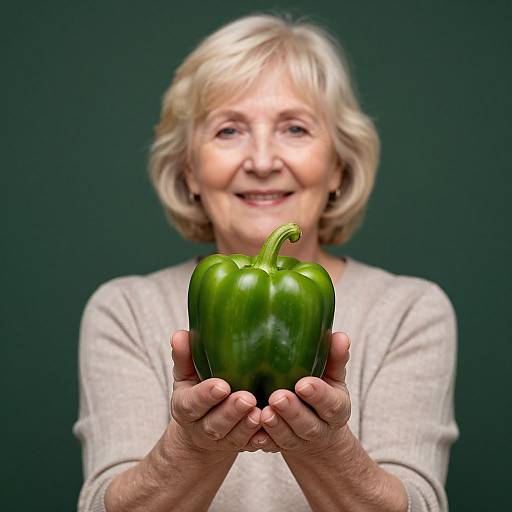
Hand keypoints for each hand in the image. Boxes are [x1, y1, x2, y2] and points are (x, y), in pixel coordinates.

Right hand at [169, 330, 262, 458]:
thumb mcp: (186, 374)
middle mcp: (202, 427)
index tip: (222, 385)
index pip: (192, 403)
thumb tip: (179, 335)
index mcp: (186, 406)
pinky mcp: (241, 446)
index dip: (206, 396)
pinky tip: (271, 434)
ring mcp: (223, 440)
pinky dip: (261, 441)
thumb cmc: (197, 388)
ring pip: (235, 438)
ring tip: (261, 413)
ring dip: (247, 427)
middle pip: (215, 424)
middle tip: (247, 399)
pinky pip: (252, 447)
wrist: (201, 428)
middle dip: (231, 413)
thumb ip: (184, 356)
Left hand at [256, 332, 351, 456]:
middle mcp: (319, 428)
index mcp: (335, 408)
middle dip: (292, 412)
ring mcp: (299, 441)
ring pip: (287, 438)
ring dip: (275, 427)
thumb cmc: (323, 393)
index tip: (303, 384)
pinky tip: (252, 434)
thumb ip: (336, 358)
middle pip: (307, 424)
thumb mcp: (332, 376)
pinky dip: (261, 442)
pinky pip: (270, 447)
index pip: (330, 403)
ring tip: (263, 413)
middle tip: (277, 397)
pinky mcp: (280, 447)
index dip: (317, 395)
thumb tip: (341, 336)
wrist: (318, 434)